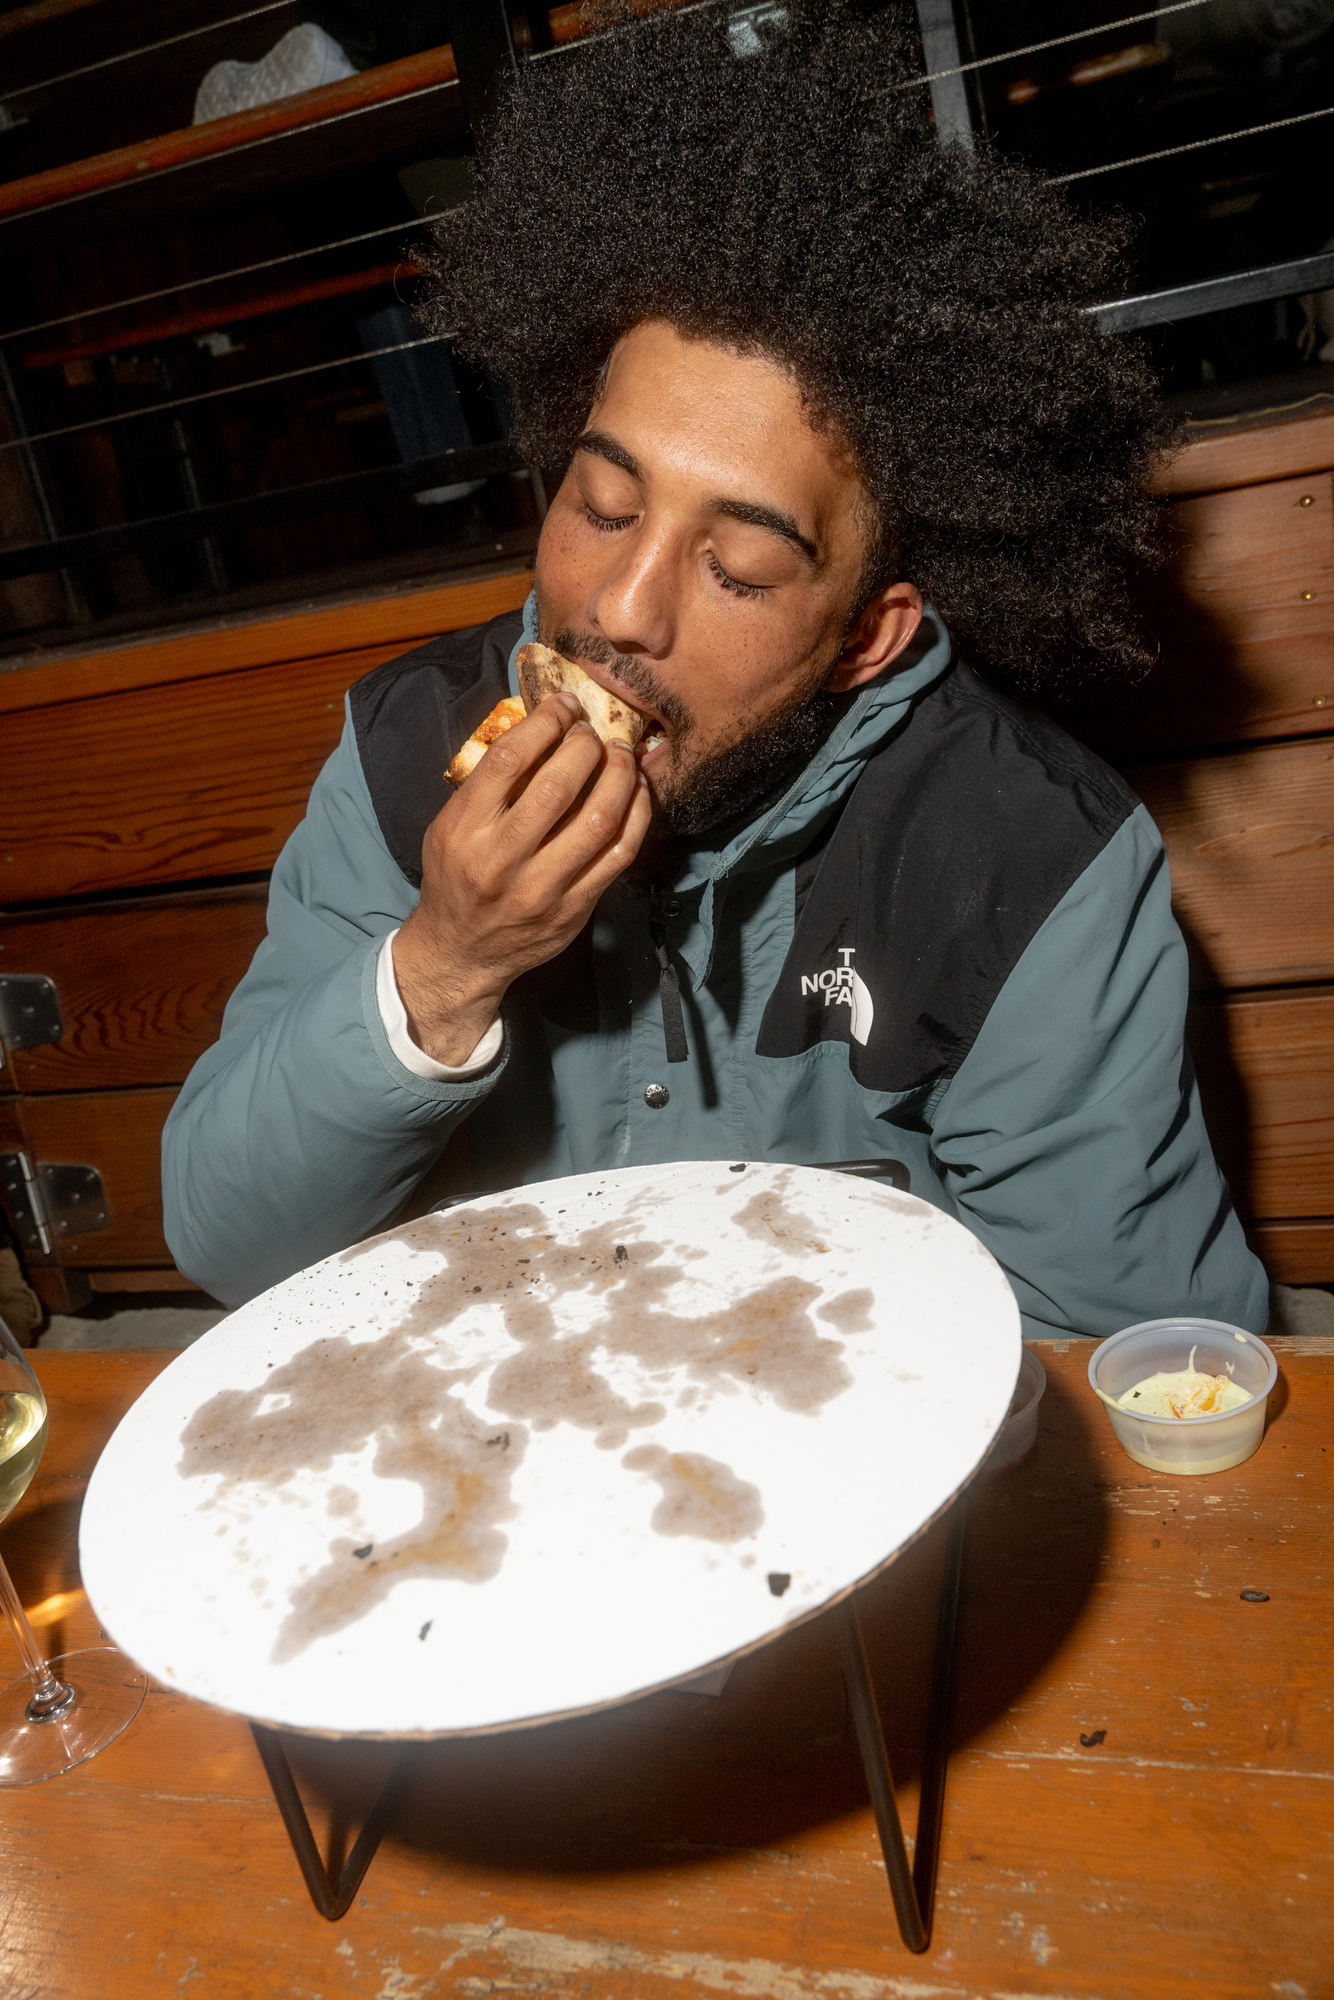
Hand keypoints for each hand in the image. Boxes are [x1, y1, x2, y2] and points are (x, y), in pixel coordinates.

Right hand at [392, 694, 651, 1064]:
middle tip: (593, 732)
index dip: (546, 722)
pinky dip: (636, 814)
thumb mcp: (450, 826)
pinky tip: (636, 791)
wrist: (462, 951)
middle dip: (586, 745)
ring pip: (599, 818)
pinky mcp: (576, 909)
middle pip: (560, 784)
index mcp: (465, 829)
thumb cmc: (456, 877)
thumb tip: (543, 729)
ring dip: (619, 775)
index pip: (511, 758)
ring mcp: (543, 888)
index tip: (563, 707)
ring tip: (621, 754)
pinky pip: (620, 853)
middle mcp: (503, 859)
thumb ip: (488, 784)